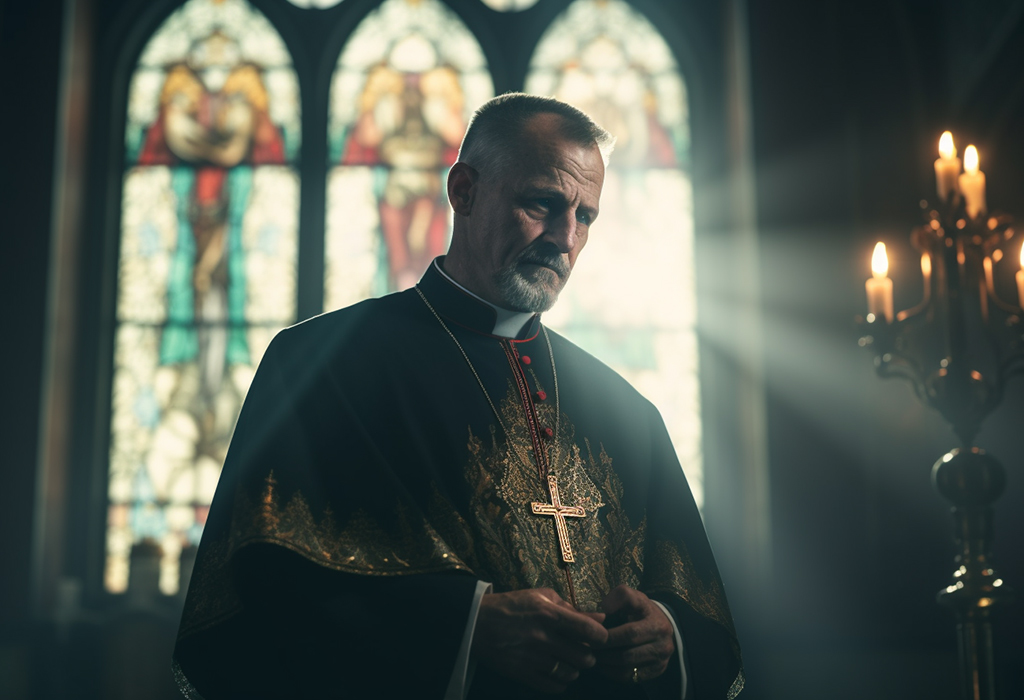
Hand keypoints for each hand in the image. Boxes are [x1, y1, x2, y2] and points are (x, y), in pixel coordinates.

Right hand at [472, 588, 608, 693]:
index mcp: (549, 614)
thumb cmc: (511, 605)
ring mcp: (533, 658)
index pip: (590, 631)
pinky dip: (559, 681)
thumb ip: (571, 607)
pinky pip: (555, 686)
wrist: (476, 623)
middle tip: (581, 650)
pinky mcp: (522, 674)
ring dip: (573, 668)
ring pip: (572, 673)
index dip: (600, 636)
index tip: (597, 636)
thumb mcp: (540, 597)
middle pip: (585, 657)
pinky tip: (554, 670)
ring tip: (565, 659)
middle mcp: (543, 638)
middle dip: (587, 654)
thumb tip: (599, 618)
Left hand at [594, 585, 674, 682]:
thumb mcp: (632, 597)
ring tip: (592, 657)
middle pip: (627, 655)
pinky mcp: (656, 671)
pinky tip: (602, 666)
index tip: (592, 635)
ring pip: (628, 669)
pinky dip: (613, 674)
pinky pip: (631, 678)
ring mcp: (661, 660)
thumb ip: (619, 597)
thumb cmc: (639, 609)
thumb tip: (605, 609)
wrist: (660, 624)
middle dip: (604, 653)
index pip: (630, 633)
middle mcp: (663, 644)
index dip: (609, 637)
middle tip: (587, 649)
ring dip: (606, 665)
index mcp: (656, 623)